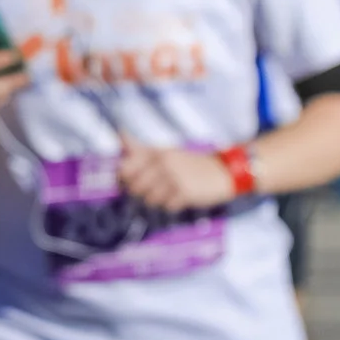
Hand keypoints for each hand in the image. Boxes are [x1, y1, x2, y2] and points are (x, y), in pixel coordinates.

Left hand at [116, 136, 238, 211]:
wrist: (220, 172)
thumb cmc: (188, 163)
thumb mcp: (164, 151)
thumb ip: (140, 148)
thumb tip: (119, 132)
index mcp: (155, 152)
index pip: (124, 169)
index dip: (121, 179)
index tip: (127, 182)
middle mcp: (163, 163)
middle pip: (134, 188)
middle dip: (139, 193)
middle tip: (151, 190)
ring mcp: (174, 178)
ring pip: (149, 200)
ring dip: (156, 200)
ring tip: (167, 193)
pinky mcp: (185, 192)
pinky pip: (166, 207)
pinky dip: (171, 205)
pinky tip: (179, 197)